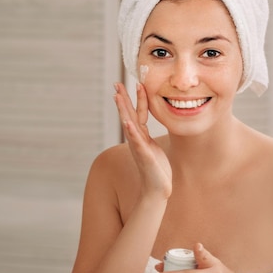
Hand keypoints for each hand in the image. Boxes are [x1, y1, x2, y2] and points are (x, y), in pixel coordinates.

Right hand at [114, 82, 171, 199]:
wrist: (157, 189)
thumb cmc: (157, 170)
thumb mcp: (153, 148)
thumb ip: (148, 138)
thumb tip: (148, 131)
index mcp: (141, 136)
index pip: (136, 113)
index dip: (135, 99)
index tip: (132, 83)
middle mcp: (136, 139)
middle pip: (128, 115)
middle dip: (122, 99)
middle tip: (116, 83)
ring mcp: (138, 147)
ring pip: (129, 124)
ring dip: (123, 110)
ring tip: (118, 97)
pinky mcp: (143, 155)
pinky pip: (137, 141)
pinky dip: (131, 131)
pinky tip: (128, 122)